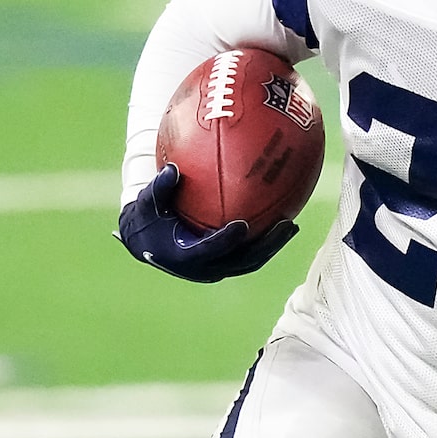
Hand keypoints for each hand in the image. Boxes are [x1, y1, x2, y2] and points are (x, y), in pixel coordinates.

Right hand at [117, 163, 298, 283]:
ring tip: (291, 226)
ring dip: (271, 246)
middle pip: (240, 261)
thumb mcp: (147, 202)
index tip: (242, 225)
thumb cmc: (148, 218)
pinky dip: (265, 242)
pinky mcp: (224, 264)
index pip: (209, 250)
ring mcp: (216, 268)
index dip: (226, 240)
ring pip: (249, 261)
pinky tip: (281, 222)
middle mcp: (204, 268)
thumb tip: (173, 168)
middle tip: (285, 225)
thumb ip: (160, 187)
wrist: (146, 242)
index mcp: (184, 256)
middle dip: (265, 245)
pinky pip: (248, 254)